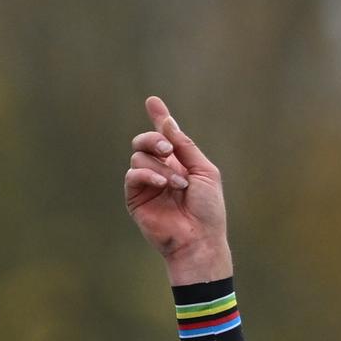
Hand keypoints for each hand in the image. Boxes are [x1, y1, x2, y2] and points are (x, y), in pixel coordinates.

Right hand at [124, 96, 232, 282]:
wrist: (200, 239)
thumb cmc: (208, 210)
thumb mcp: (204, 172)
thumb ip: (186, 147)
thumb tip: (168, 122)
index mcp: (180, 164)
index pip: (165, 136)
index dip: (159, 118)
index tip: (153, 101)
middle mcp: (161, 171)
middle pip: (145, 141)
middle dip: (155, 138)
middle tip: (168, 149)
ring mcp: (147, 184)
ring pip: (138, 156)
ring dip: (160, 166)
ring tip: (178, 184)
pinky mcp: (135, 198)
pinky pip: (132, 174)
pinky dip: (148, 174)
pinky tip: (163, 184)